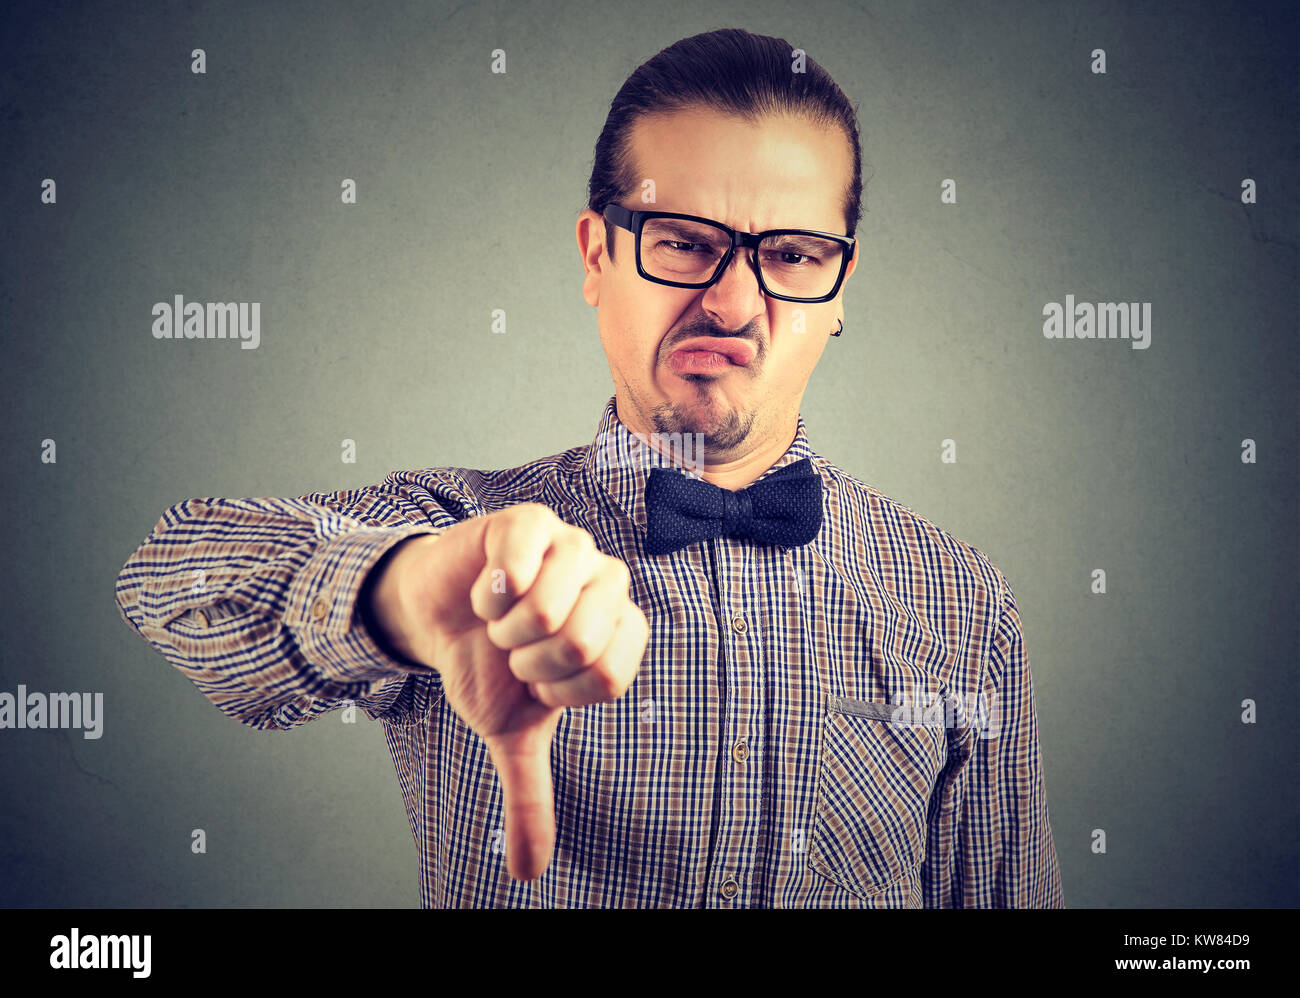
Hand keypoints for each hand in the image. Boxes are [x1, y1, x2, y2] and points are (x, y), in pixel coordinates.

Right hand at [366, 504, 648, 879]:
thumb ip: (530, 796)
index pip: (608, 675)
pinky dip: (491, 588)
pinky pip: (523, 556)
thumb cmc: (483, 666)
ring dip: (506, 626)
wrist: (435, 617)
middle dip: (529, 659)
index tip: (535, 681)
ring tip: (499, 619)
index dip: (557, 689)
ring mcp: (572, 546)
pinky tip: (486, 588)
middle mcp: (606, 583)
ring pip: (552, 604)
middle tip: (513, 648)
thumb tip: (528, 872)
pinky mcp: (531, 522)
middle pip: (583, 641)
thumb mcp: (508, 731)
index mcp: (618, 630)